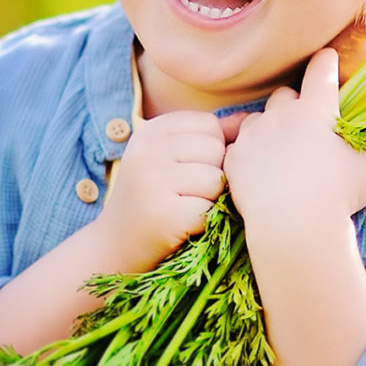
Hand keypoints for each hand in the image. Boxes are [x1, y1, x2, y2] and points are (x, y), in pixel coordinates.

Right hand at [94, 110, 228, 271]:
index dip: (210, 152)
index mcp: (150, 130)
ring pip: (215, 179)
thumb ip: (207, 137)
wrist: (114, 247)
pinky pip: (210, 209)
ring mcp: (152, 181)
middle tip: (184, 194)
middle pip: (216, 150)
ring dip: (209, 200)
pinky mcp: (163, 213)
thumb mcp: (169, 158)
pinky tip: (181, 225)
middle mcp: (146, 150)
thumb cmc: (151, 199)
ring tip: (183, 208)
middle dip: (211, 174)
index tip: (185, 171)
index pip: (210, 125)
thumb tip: (251, 119)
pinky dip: (204, 222)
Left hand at [223, 49, 365, 239]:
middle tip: (303, 122)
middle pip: (283, 95)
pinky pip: (236, 148)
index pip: (321, 73)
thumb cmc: (337, 193)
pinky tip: (254, 168)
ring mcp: (253, 135)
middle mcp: (281, 115)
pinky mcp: (234, 159)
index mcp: (316, 110)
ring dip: (266, 129)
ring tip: (277, 149)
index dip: (325, 62)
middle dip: (293, 104)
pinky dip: (246, 156)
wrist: (292, 222)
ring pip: (256, 120)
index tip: (325, 57)